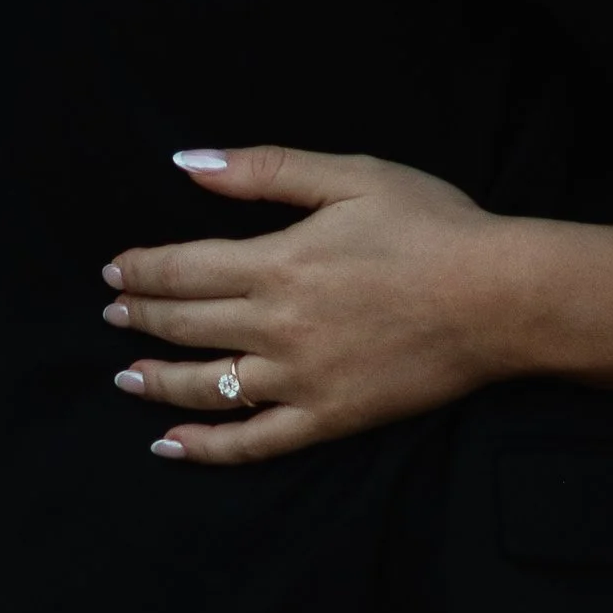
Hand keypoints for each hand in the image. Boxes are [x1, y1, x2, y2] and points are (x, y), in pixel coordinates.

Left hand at [101, 147, 538, 463]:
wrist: (499, 298)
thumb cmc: (431, 226)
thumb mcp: (352, 175)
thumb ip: (266, 170)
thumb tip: (190, 164)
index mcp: (278, 262)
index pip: (184, 269)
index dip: (142, 270)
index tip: (115, 271)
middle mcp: (276, 326)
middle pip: (186, 324)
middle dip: (140, 317)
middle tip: (113, 314)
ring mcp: (299, 380)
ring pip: (205, 386)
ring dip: (156, 381)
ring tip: (125, 376)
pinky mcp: (327, 419)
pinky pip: (252, 442)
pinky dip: (205, 448)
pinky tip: (171, 445)